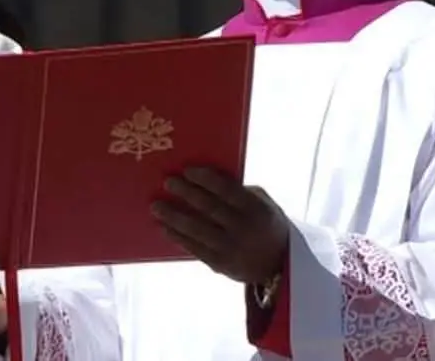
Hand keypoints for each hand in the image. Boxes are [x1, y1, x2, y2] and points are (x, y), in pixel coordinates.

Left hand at [152, 167, 288, 284]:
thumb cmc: (263, 222)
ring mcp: (231, 249)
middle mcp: (244, 229)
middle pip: (209, 208)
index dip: (206, 179)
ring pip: (197, 230)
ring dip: (174, 216)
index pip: (228, 190)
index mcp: (256, 209)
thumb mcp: (262, 203)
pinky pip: (194, 248)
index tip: (187, 170)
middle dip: (186, 193)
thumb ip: (239, 190)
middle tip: (168, 181)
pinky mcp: (220, 264)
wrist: (278, 264)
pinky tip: (164, 227)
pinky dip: (177, 237)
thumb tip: (203, 176)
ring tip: (156, 206)